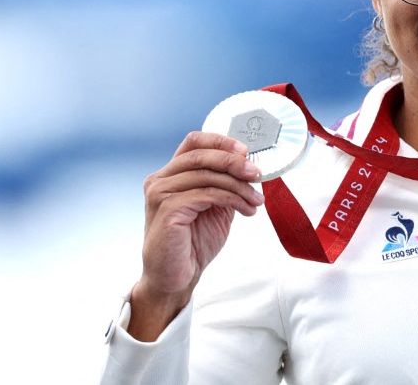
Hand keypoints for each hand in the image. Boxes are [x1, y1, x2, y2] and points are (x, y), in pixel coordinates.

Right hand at [127, 132, 262, 340]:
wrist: (176, 277)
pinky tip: (246, 210)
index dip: (221, 141)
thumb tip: (249, 166)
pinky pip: (207, 194)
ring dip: (239, 186)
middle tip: (257, 173)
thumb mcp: (215, 207)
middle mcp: (160, 180)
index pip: (194, 142)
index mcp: (170, 175)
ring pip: (207, 175)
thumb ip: (225, 184)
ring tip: (256, 200)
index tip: (246, 151)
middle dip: (234, 162)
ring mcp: (160, 193)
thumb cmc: (192, 243)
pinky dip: (233, 199)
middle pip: (201, 155)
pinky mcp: (167, 209)